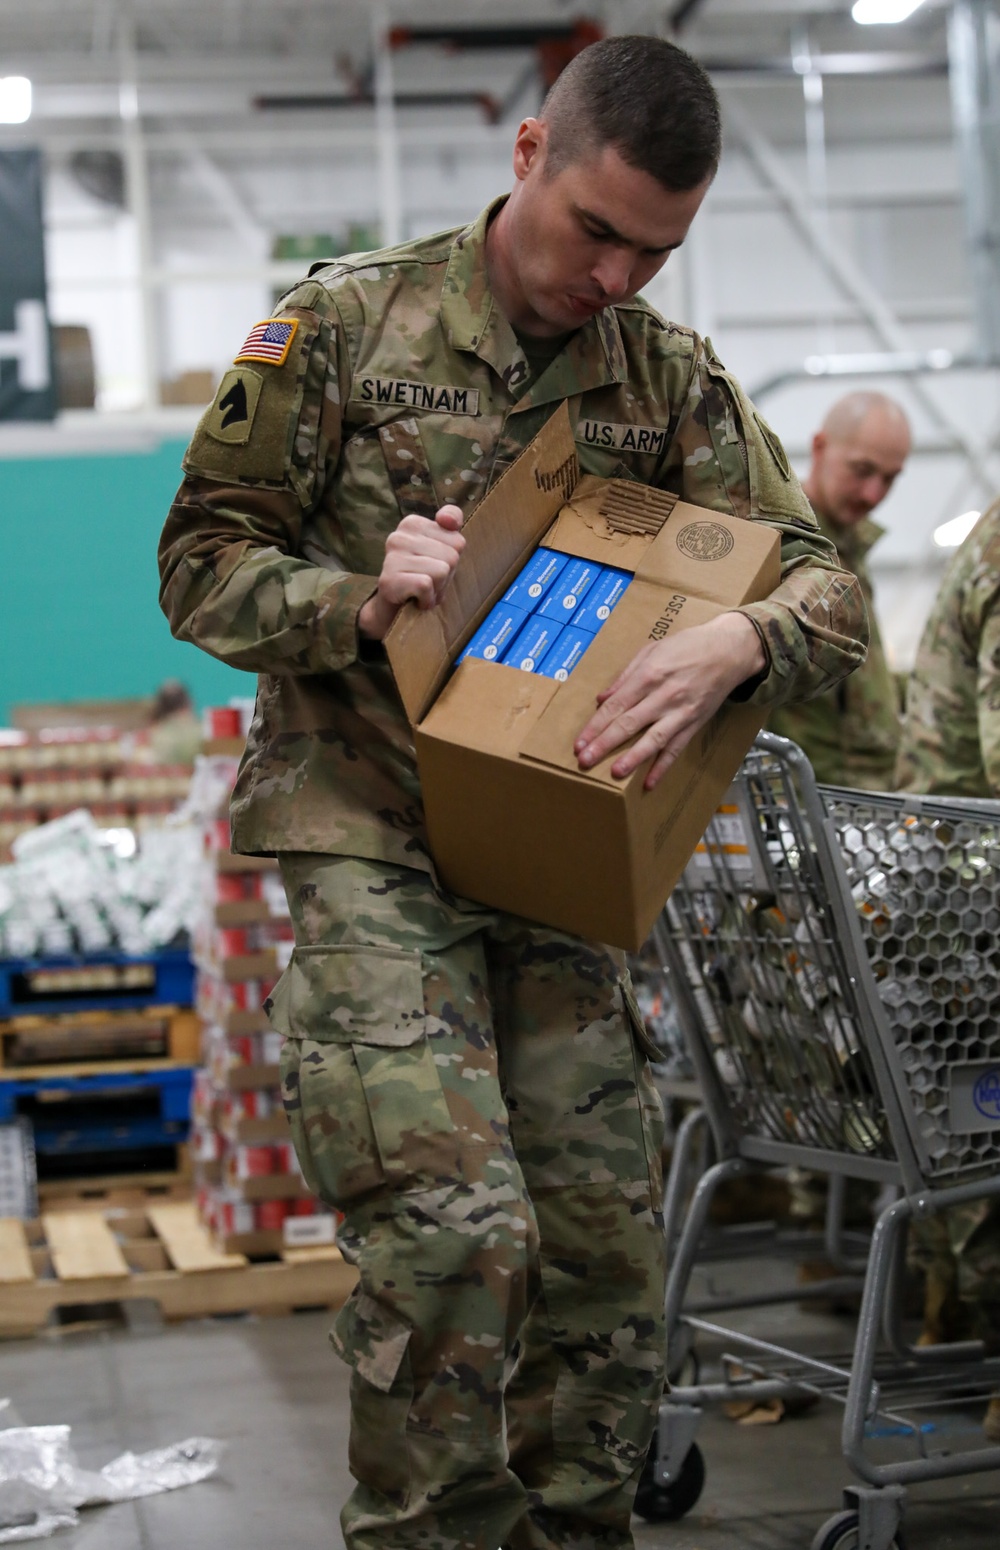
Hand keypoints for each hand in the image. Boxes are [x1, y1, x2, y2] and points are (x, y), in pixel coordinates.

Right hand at [358, 504, 464, 639]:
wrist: (392, 611)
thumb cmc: (422, 578)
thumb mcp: (443, 548)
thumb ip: (451, 522)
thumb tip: (446, 519)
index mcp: (412, 524)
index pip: (458, 540)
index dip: (453, 560)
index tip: (434, 565)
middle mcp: (398, 536)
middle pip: (452, 556)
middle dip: (446, 576)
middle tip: (427, 582)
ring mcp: (391, 557)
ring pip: (442, 571)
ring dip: (437, 589)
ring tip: (421, 591)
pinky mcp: (389, 579)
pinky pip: (426, 585)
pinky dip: (427, 599)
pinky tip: (415, 600)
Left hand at [574, 612, 766, 789]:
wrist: (728, 650)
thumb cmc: (687, 646)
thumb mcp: (652, 649)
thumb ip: (625, 675)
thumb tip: (602, 698)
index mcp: (648, 674)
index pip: (615, 705)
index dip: (595, 726)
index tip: (579, 743)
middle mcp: (663, 695)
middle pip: (628, 723)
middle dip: (604, 744)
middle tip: (585, 761)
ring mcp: (680, 711)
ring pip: (653, 739)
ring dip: (633, 758)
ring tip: (614, 772)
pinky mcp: (694, 723)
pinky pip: (677, 748)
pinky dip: (663, 766)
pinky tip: (650, 782)